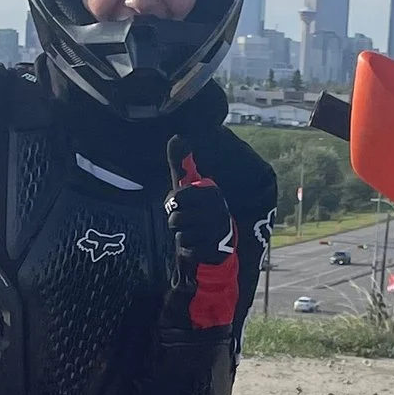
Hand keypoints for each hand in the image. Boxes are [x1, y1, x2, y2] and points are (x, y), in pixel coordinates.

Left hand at [167, 158, 239, 332]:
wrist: (215, 258)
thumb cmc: (198, 221)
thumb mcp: (189, 192)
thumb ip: (181, 166)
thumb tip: (176, 136)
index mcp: (213, 193)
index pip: (178, 195)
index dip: (173, 203)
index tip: (180, 206)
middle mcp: (219, 209)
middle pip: (176, 214)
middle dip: (175, 222)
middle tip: (186, 224)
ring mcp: (219, 230)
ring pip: (180, 232)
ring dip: (181, 237)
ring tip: (194, 237)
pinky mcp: (216, 251)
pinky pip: (186, 249)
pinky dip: (187, 252)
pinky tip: (196, 250)